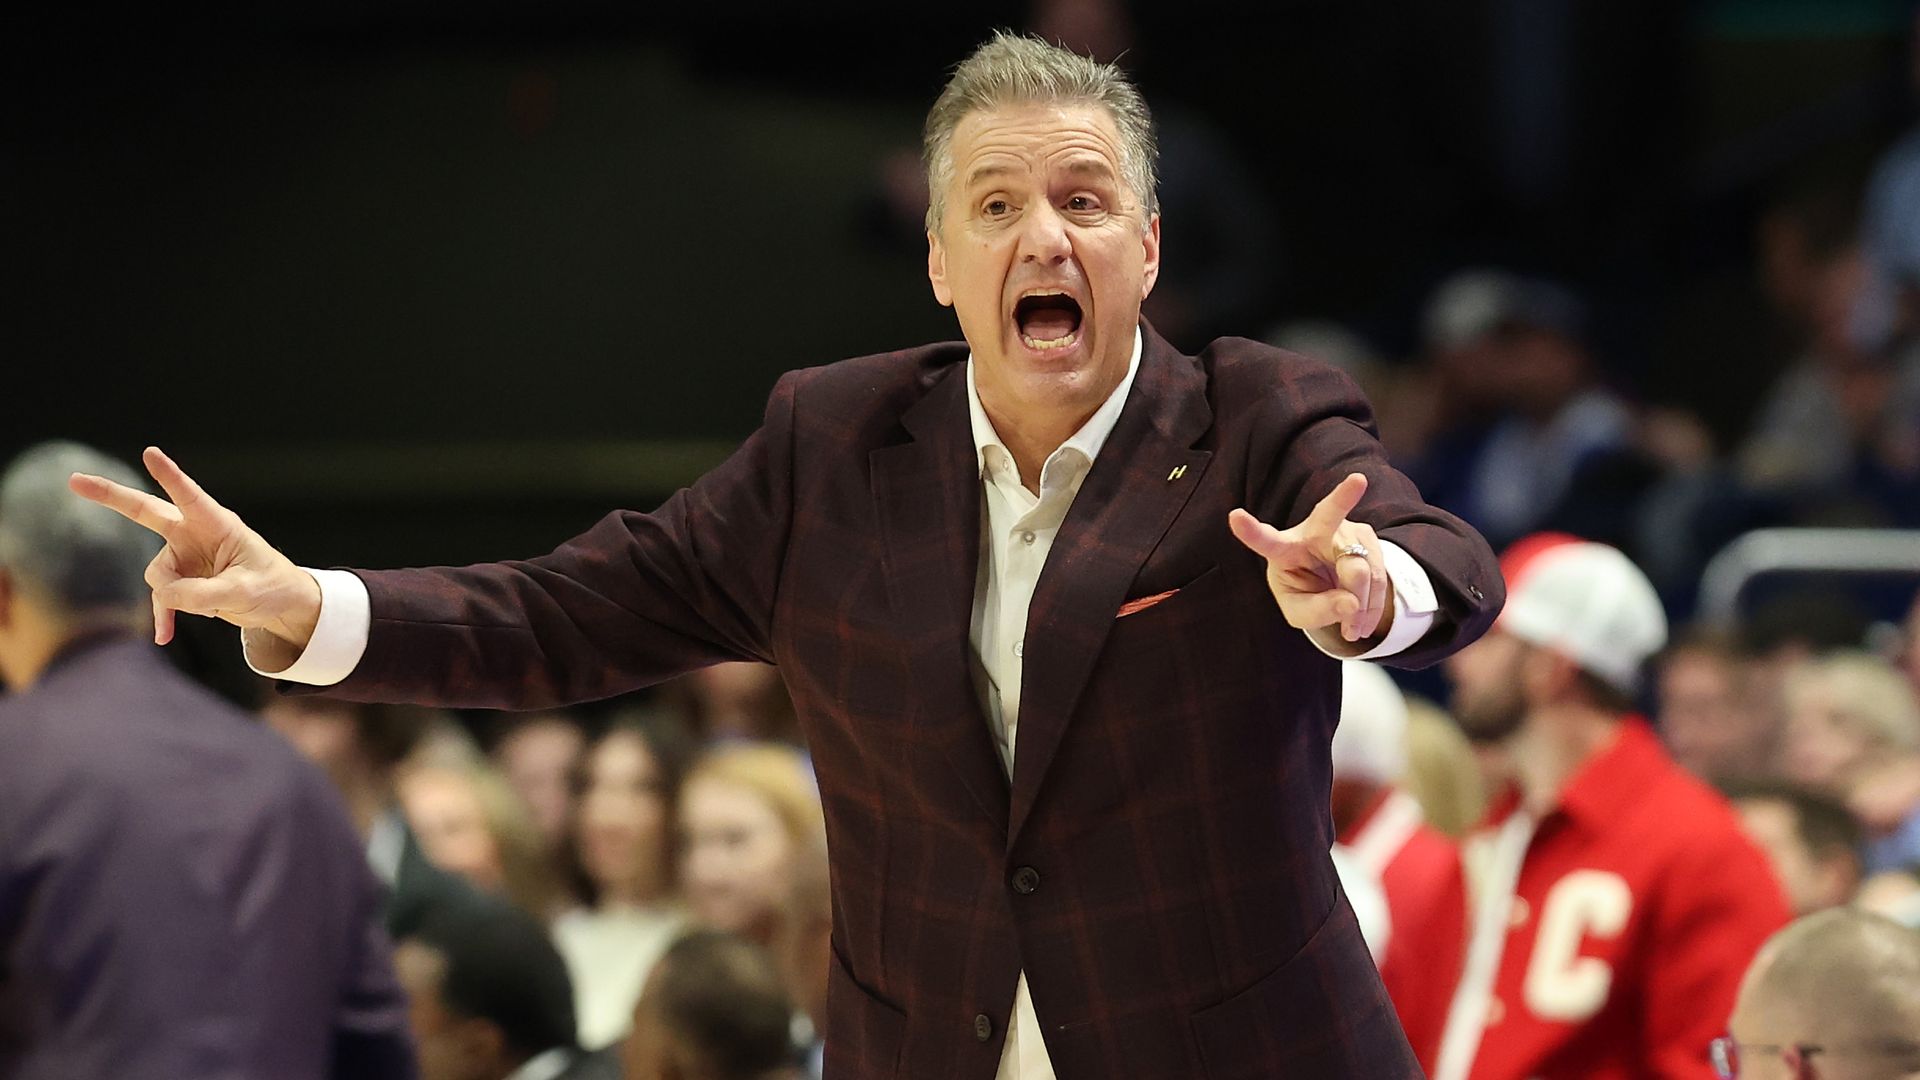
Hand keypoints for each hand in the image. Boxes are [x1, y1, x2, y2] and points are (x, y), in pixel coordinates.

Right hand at [68, 447, 320, 655]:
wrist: (280, 605)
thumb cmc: (273, 586)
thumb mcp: (244, 591)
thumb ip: (203, 593)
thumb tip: (164, 595)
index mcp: (218, 524)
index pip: (189, 496)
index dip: (169, 475)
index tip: (151, 452)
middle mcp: (195, 534)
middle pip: (146, 511)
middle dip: (111, 497)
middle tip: (75, 480)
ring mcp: (185, 556)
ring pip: (158, 575)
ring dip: (179, 596)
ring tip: (215, 604)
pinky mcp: (182, 578)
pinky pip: (161, 597)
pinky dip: (164, 615)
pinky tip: (164, 636)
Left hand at [1228, 473, 1391, 646]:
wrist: (1331, 584)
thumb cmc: (1305, 591)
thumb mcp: (1300, 612)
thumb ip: (1317, 611)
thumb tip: (1351, 604)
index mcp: (1283, 548)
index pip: (1265, 540)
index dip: (1250, 531)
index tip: (1234, 516)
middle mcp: (1313, 530)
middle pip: (1329, 515)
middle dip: (1342, 496)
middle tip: (1357, 480)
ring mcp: (1343, 530)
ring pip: (1360, 568)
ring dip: (1361, 605)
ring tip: (1352, 627)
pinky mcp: (1366, 537)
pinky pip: (1379, 576)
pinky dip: (1373, 606)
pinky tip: (1363, 620)